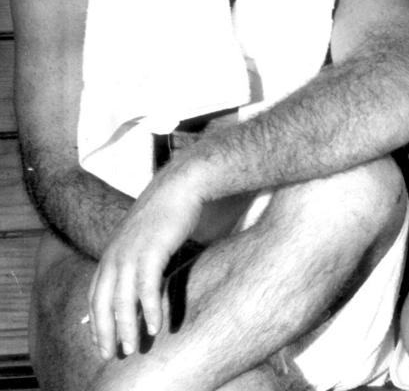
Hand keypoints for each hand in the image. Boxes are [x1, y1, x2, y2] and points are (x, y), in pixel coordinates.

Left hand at [89, 164, 203, 358]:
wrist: (180, 186)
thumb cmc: (166, 214)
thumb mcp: (143, 241)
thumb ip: (135, 263)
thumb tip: (135, 285)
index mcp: (110, 255)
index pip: (94, 296)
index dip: (97, 323)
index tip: (103, 344)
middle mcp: (114, 256)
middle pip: (102, 302)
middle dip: (106, 332)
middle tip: (113, 354)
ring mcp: (131, 253)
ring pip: (122, 299)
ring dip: (127, 327)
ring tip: (133, 348)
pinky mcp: (152, 251)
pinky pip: (147, 287)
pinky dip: (149, 309)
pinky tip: (155, 325)